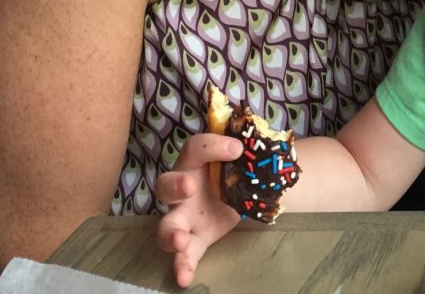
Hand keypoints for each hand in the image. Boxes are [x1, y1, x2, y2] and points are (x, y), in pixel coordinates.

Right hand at [156, 133, 241, 287]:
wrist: (244, 193)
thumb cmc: (236, 167)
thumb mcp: (243, 156)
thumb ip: (251, 149)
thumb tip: (259, 146)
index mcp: (196, 161)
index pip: (196, 148)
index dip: (213, 146)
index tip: (236, 149)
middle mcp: (183, 187)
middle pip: (166, 184)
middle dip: (175, 186)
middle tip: (189, 186)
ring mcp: (186, 215)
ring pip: (166, 224)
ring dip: (171, 233)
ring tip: (180, 241)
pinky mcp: (195, 239)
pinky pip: (184, 254)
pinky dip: (182, 265)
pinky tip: (183, 278)